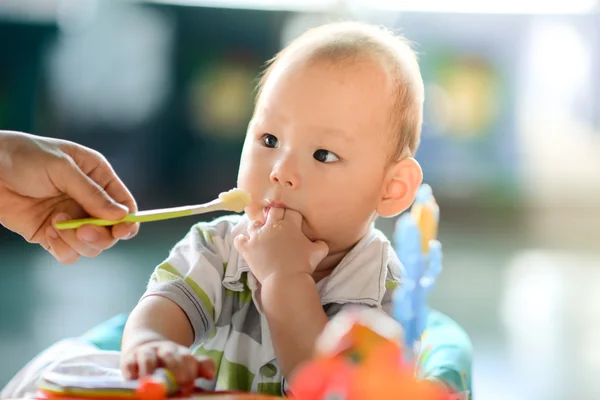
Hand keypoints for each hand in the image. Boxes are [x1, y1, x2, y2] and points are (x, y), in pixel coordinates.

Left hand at [0, 131, 138, 263]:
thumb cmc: (24, 157)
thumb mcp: (62, 168)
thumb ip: (92, 194)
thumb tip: (121, 216)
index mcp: (98, 177)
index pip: (124, 204)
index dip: (127, 220)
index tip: (122, 230)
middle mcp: (88, 201)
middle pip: (111, 231)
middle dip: (99, 234)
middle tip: (82, 230)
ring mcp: (71, 219)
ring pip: (92, 246)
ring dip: (77, 241)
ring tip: (56, 223)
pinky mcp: (52, 234)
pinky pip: (69, 253)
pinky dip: (62, 248)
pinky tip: (48, 232)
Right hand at [121, 340, 214, 390]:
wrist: (144, 345)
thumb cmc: (169, 361)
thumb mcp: (186, 361)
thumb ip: (200, 367)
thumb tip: (210, 374)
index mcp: (180, 353)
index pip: (188, 358)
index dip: (190, 370)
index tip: (190, 383)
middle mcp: (163, 351)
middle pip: (170, 355)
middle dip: (175, 367)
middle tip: (179, 381)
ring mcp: (146, 353)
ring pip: (148, 358)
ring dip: (150, 370)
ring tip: (153, 384)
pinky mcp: (129, 359)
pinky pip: (130, 364)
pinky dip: (131, 371)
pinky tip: (133, 380)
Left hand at [234, 207, 328, 282]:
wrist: (286, 280)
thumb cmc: (304, 265)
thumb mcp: (318, 252)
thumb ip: (320, 243)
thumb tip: (319, 241)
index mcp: (290, 224)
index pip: (290, 210)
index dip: (292, 214)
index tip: (292, 219)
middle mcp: (272, 226)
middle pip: (273, 211)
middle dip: (276, 215)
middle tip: (278, 224)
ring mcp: (257, 236)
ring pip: (254, 223)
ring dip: (258, 227)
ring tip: (262, 234)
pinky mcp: (247, 248)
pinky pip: (240, 239)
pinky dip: (242, 240)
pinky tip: (246, 243)